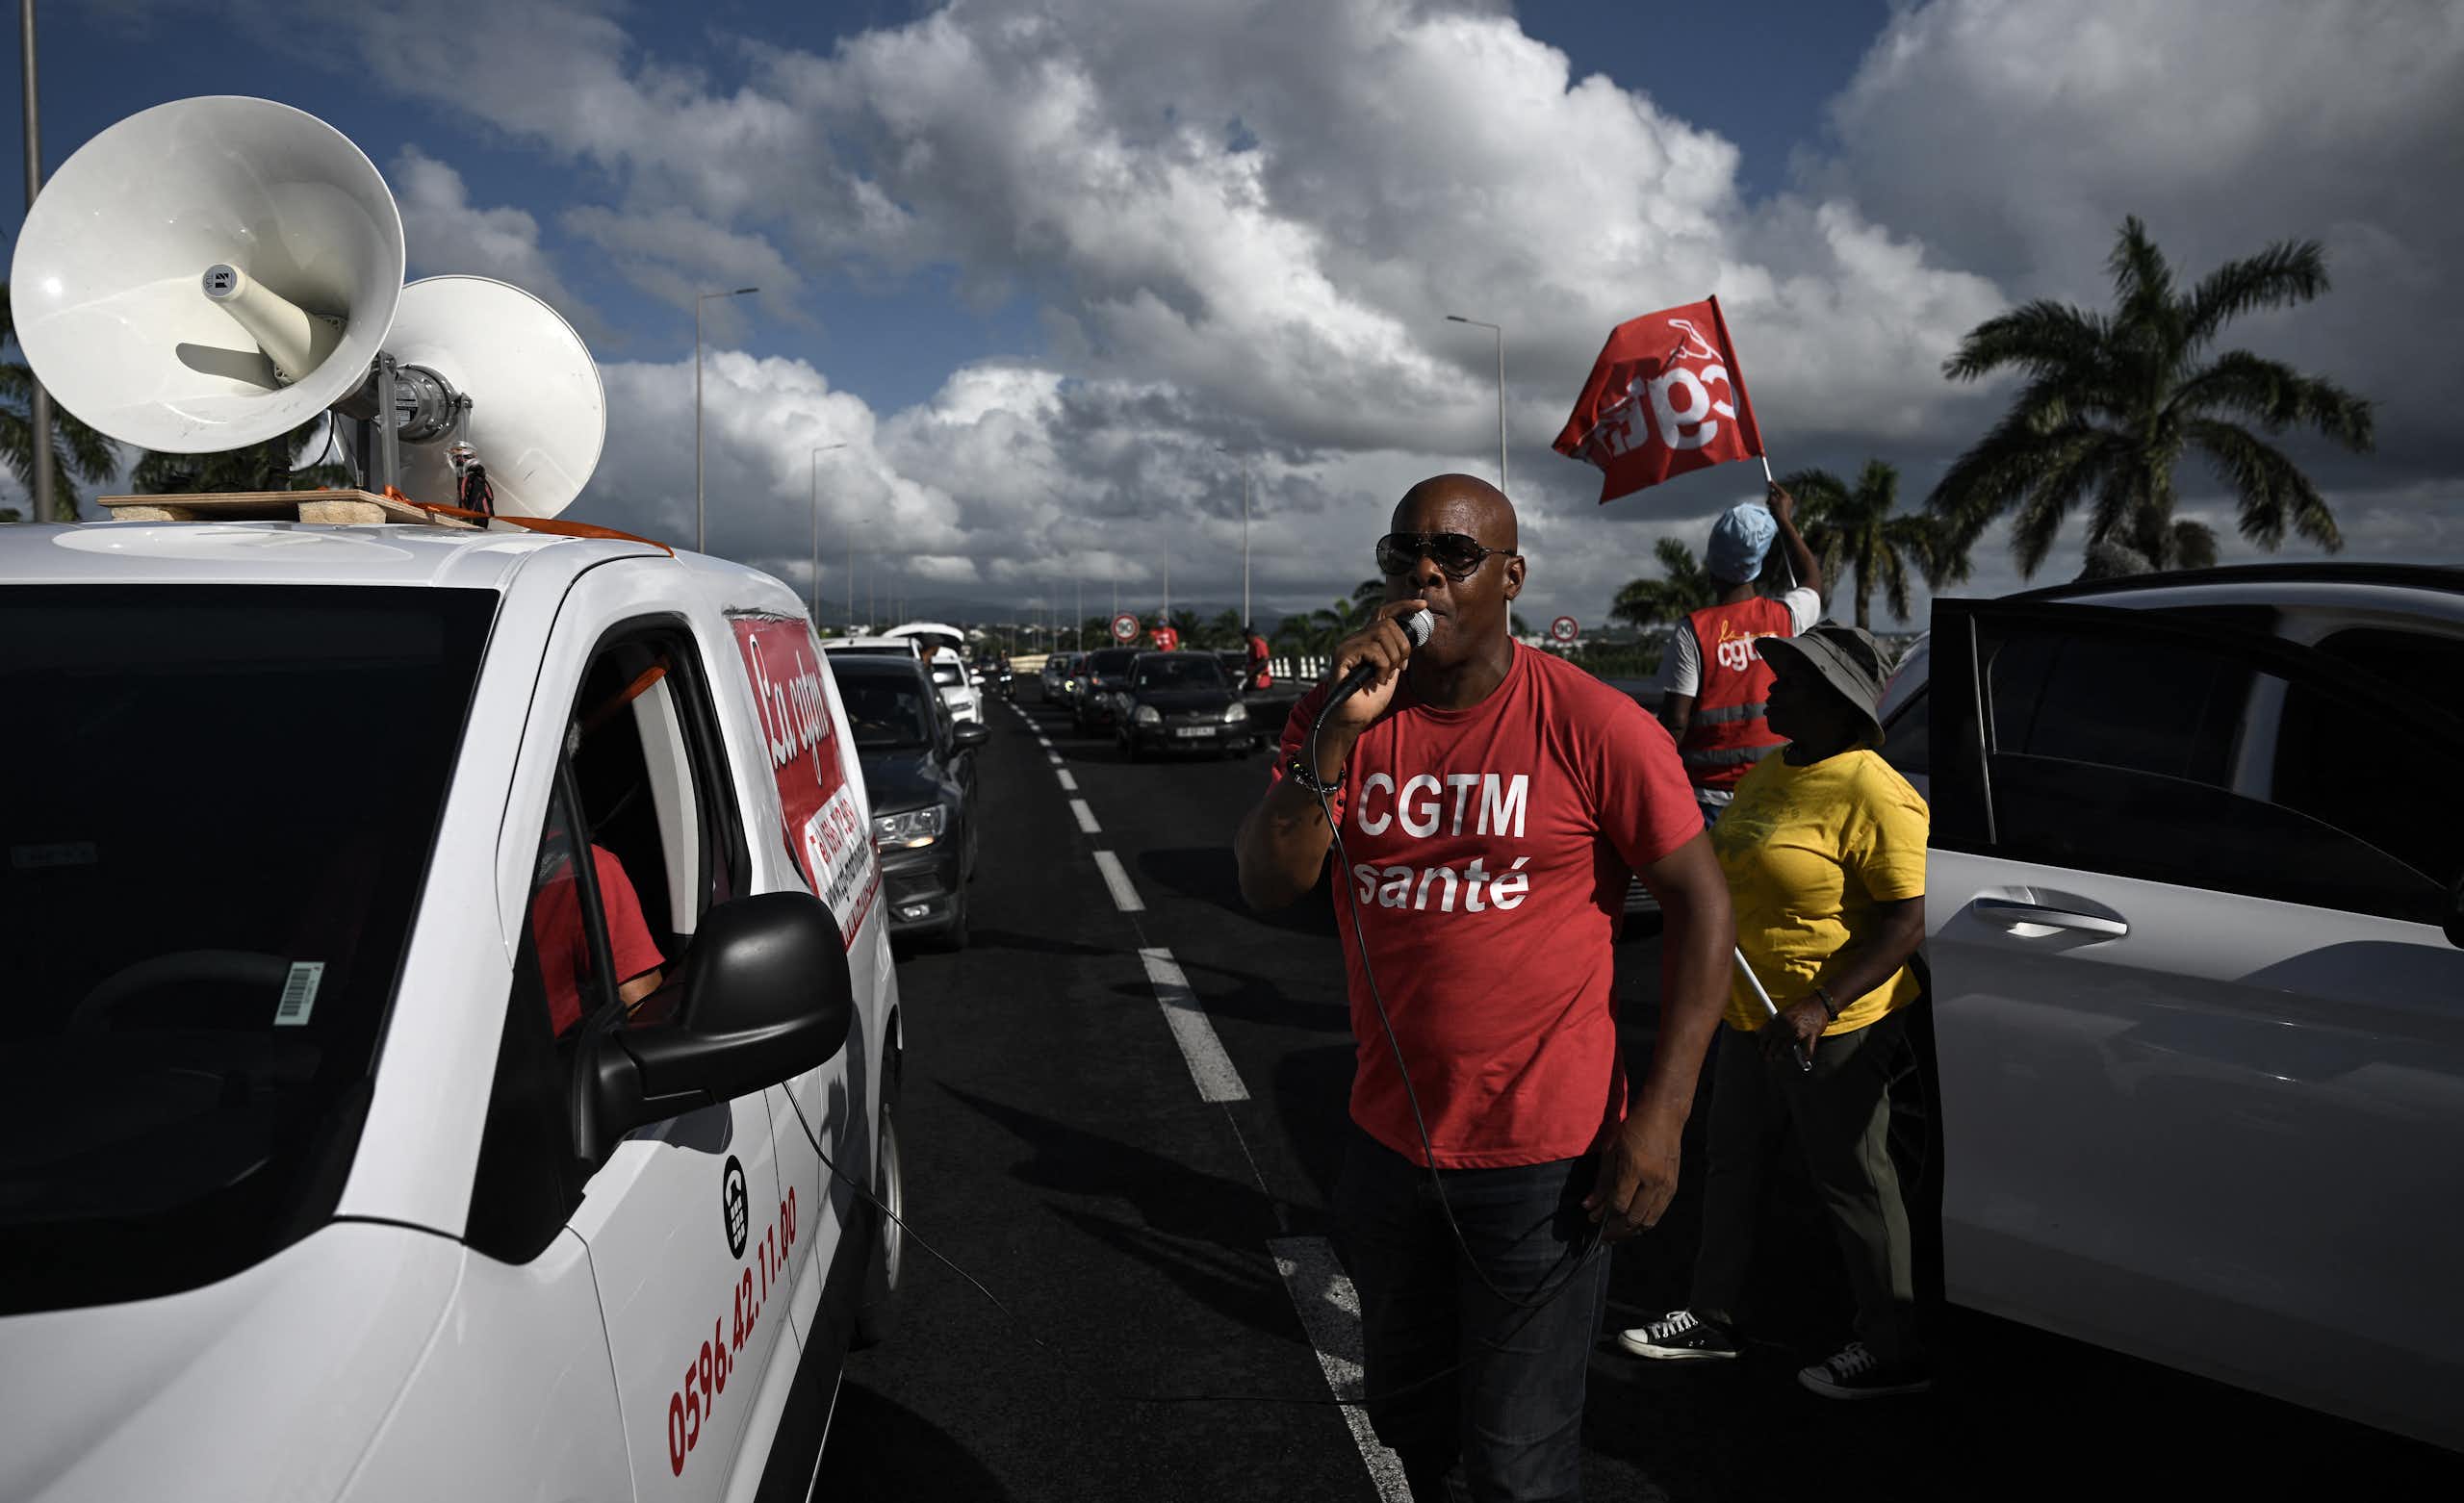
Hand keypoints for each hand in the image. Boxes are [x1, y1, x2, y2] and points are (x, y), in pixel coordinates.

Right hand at [1321, 601, 1426, 736]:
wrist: (1353, 719)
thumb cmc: (1370, 698)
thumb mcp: (1391, 670)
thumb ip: (1397, 653)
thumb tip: (1414, 636)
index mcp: (1366, 639)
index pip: (1384, 612)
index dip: (1404, 606)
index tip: (1422, 606)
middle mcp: (1354, 638)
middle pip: (1388, 624)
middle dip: (1402, 647)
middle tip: (1399, 668)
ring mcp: (1346, 645)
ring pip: (1383, 634)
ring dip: (1392, 659)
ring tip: (1385, 676)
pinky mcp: (1342, 655)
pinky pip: (1373, 650)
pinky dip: (1382, 667)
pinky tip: (1376, 680)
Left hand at [1583, 1114, 1681, 1241]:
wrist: (1664, 1117)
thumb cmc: (1633, 1129)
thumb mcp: (1611, 1150)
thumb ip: (1601, 1181)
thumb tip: (1589, 1205)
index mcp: (1635, 1169)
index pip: (1619, 1204)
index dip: (1604, 1215)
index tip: (1592, 1218)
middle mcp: (1653, 1181)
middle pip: (1634, 1218)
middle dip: (1616, 1230)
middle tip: (1602, 1233)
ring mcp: (1666, 1186)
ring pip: (1649, 1221)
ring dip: (1631, 1231)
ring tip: (1616, 1233)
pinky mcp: (1673, 1187)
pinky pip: (1659, 1213)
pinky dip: (1645, 1222)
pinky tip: (1633, 1223)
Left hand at [1759, 997, 1827, 1064]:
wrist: (1820, 1004)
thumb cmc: (1802, 1007)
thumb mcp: (1785, 1011)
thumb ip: (1774, 1022)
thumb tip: (1761, 1032)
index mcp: (1780, 1019)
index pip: (1766, 1034)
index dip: (1762, 1044)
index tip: (1761, 1049)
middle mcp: (1788, 1026)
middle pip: (1774, 1044)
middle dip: (1770, 1054)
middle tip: (1768, 1059)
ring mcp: (1800, 1032)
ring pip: (1787, 1050)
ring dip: (1783, 1056)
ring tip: (1779, 1058)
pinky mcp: (1811, 1037)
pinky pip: (1807, 1052)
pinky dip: (1805, 1057)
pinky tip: (1803, 1059)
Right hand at [1765, 481, 1795, 527]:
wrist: (1783, 521)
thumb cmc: (1777, 511)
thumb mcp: (1772, 502)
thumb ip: (1771, 495)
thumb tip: (1771, 492)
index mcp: (1785, 495)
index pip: (1778, 488)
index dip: (1773, 484)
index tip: (1769, 480)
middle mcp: (1788, 498)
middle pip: (1779, 493)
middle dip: (1773, 494)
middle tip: (1768, 496)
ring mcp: (1789, 503)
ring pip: (1780, 499)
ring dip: (1774, 500)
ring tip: (1770, 505)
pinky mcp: (1788, 507)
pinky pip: (1781, 503)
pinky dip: (1777, 504)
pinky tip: (1773, 509)